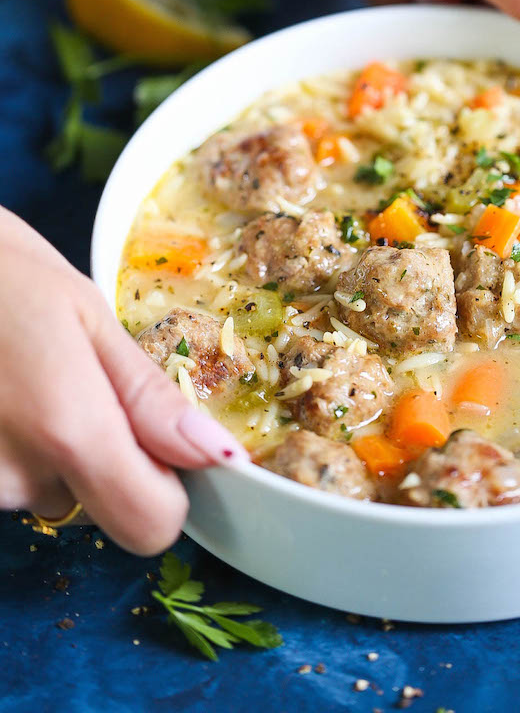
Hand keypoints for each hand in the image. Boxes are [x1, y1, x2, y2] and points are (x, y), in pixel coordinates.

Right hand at [0, 207, 246, 554]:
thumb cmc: (2, 273)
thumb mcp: (87, 316)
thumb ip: (148, 397)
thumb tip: (217, 456)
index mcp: (69, 428)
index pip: (151, 525)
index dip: (167, 491)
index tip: (160, 443)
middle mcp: (17, 477)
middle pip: (100, 507)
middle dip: (107, 459)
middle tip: (79, 382)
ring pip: (50, 493)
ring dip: (52, 450)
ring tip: (27, 378)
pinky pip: (7, 482)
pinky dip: (12, 449)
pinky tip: (0, 397)